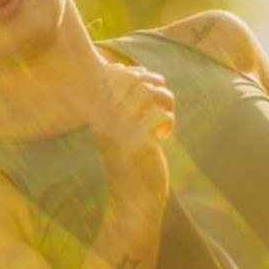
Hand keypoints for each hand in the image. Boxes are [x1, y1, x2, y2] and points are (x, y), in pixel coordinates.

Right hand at [88, 63, 175, 205]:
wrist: (133, 199)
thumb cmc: (130, 159)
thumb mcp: (118, 127)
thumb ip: (120, 101)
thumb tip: (130, 69)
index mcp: (100, 113)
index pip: (116, 74)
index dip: (138, 74)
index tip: (148, 92)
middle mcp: (106, 120)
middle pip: (133, 78)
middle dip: (154, 82)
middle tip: (161, 101)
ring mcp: (121, 131)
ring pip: (147, 92)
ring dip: (165, 100)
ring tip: (166, 115)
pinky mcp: (139, 145)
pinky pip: (160, 115)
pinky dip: (169, 121)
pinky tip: (164, 135)